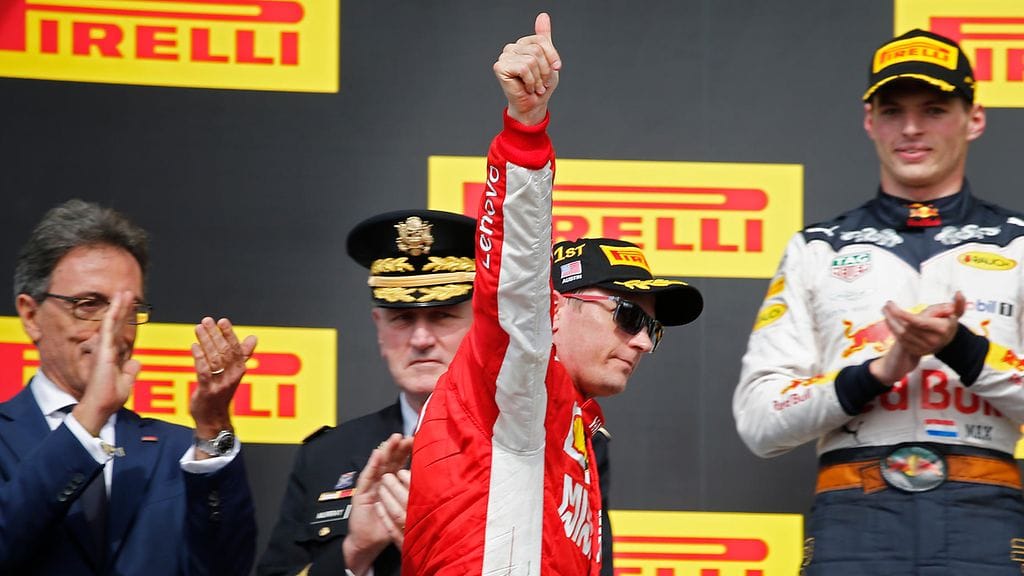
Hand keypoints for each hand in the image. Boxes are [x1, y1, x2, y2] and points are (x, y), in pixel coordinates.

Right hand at [74, 291, 141, 434]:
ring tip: (124, 292)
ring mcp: (104, 349)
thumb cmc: (109, 399)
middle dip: (122, 309)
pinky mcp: (103, 350)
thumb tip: (136, 362)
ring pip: (112, 323)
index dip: (125, 321)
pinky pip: (108, 328)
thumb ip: (130, 372)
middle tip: (127, 293)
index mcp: (113, 356)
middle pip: (117, 325)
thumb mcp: (125, 383)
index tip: (130, 309)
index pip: (121, 334)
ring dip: (118, 307)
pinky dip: (113, 315)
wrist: (100, 407)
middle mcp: (107, 350)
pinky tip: (117, 303)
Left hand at [189, 317, 256, 449]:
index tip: (222, 321)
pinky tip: (194, 346)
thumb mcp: (234, 374)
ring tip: (199, 329)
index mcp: (240, 370)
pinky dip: (199, 358)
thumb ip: (243, 355)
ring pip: (214, 359)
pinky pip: (203, 372)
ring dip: (206, 342)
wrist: (214, 419)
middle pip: (224, 352)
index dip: (229, 334)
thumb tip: (253, 338)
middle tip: (207, 321)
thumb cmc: (222, 394)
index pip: (236, 349)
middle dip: (215, 335)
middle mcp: (232, 377)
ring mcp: (219, 384)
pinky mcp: (206, 391)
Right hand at [343, 433, 413, 574]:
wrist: (369, 542)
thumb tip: (436, 486)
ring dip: (387, 450)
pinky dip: (372, 464)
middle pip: (392, 460)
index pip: (402, 463)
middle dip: (400, 447)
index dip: (409, 452)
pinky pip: (368, 476)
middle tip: (410, 435)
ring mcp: (371, 485)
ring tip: (395, 438)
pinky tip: (378, 454)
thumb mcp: (406, 510)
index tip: (419, 440)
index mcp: (393, 483)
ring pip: (380, 464)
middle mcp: (382, 481)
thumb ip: (415, 497)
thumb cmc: (387, 526)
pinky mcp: (362, 493)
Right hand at [493, 12, 559, 125]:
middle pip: (537, 50)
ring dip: (538, 78)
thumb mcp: (548, 60)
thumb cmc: (539, 86)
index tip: (556, 68)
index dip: (552, 55)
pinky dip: (530, 81)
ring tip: (535, 87)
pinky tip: (527, 88)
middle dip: (545, 70)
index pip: (541, 40)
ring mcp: (504, 57)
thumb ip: (544, 38)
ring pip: (531, 59)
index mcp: (522, 44)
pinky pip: (524, 67)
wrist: (532, 106)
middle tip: (542, 83)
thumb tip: (543, 15)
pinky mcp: (500, 67)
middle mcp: (511, 48)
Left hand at [870, 292, 964, 385]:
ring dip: (890, 321)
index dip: (903, 315)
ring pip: (901, 335)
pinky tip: (888, 320)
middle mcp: (932, 340)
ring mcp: (924, 347)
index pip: (918, 322)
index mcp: (941, 329)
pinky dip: (892, 329)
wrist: (946, 341)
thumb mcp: (954, 312)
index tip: (892, 306)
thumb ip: (958, 304)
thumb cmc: (947, 322)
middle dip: (893, 315)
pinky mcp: (916, 351)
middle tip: (887, 304)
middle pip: (907, 328)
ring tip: (885, 310)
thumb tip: (959, 293)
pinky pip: (900, 340)